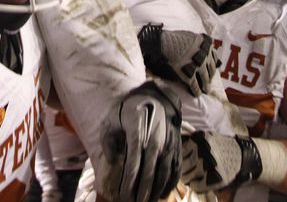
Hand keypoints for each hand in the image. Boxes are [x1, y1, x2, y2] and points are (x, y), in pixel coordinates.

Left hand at [102, 81, 181, 201]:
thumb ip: (109, 140)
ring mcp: (168, 142)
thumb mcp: (112, 120)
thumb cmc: (129, 110)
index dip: (130, 180)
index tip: (125, 196)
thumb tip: (113, 160)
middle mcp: (156, 138)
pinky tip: (164, 193)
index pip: (134, 161)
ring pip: (165, 171)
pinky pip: (176, 167)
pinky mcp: (176, 145)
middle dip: (143, 191)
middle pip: (150, 170)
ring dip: (157, 190)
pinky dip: (171, 182)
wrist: (154, 95)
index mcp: (138, 131)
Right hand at [137, 23, 215, 97]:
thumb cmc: (176, 38)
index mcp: (206, 44)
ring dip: (205, 85)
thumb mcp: (192, 36)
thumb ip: (201, 43)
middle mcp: (205, 55)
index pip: (214, 57)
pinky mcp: (190, 74)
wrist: (165, 43)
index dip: (213, 64)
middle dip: (210, 76)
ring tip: (205, 89)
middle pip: (211, 69)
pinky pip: (195, 84)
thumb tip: (208, 49)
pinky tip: (197, 93)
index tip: (212, 69)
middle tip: (209, 80)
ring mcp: (198, 65)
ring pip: (205, 78)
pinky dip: (196, 90)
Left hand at [180, 130, 262, 190]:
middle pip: (182, 164)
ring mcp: (206, 165)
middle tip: (188, 171)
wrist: (245, 157)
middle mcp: (201, 151)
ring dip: (189, 178)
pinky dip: (197, 186)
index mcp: (198, 139)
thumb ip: (194, 142)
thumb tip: (177, 149)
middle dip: (184, 169)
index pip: (180, 151)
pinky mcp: (212, 179)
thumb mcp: (209, 138)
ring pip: (187, 176)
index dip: (182, 157)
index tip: (185, 161)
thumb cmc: (226, 148)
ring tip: (194, 177)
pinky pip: (196, 186)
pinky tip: (201, 183)